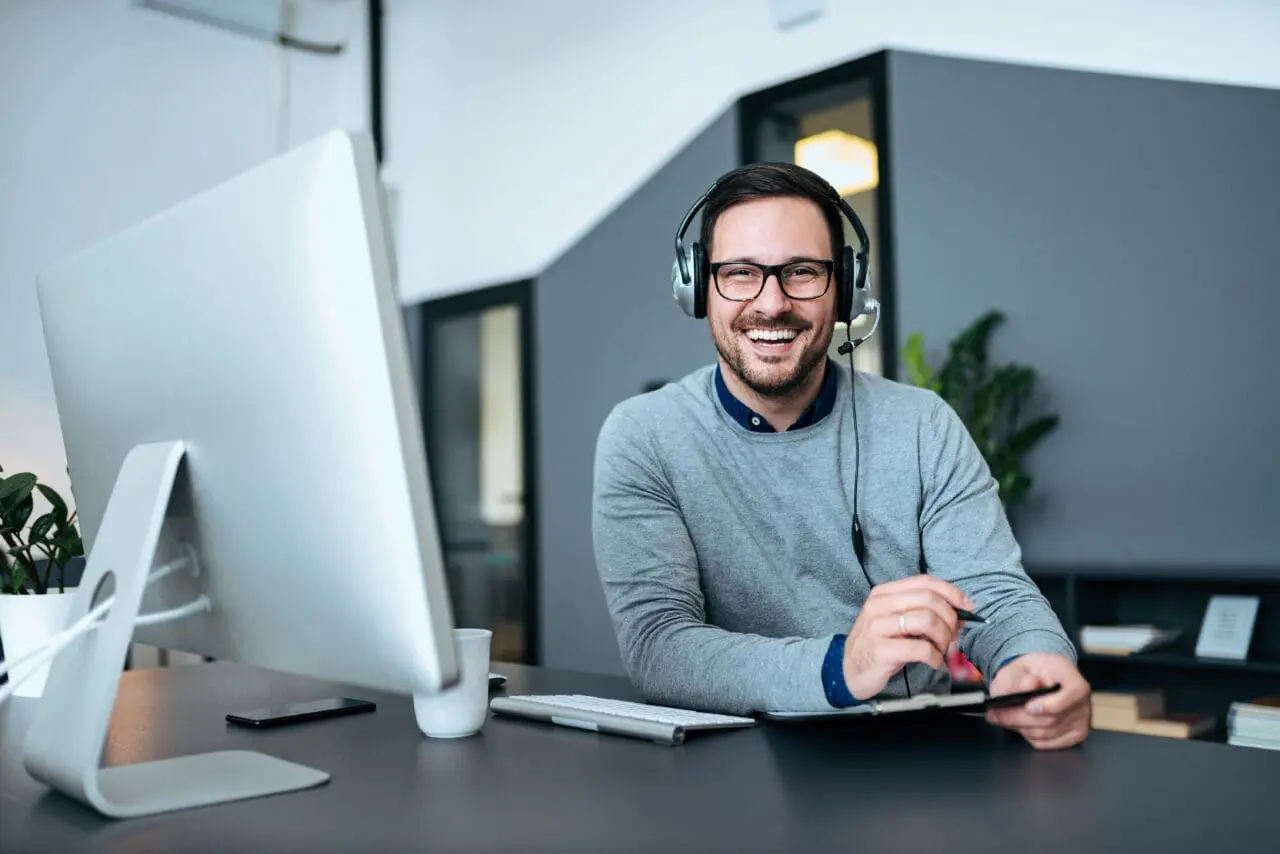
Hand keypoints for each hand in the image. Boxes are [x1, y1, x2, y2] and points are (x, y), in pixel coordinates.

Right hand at [842, 576, 974, 700]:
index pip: (924, 582)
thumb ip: (922, 611)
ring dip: (943, 638)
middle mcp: (879, 605)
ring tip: (942, 650)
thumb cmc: (879, 644)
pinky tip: (934, 662)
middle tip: (952, 636)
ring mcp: (877, 627)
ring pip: (927, 620)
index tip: (967, 607)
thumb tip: (961, 612)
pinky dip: (935, 657)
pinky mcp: (881, 650)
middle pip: (929, 599)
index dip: (951, 592)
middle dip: (950, 618)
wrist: (850, 670)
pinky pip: (920, 649)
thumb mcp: (896, 621)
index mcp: (884, 593)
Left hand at [986, 652, 1090, 749]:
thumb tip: (1029, 685)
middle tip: (995, 714)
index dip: (1050, 704)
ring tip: (1003, 718)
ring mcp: (1081, 720)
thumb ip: (1020, 677)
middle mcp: (1082, 700)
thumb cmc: (1029, 672)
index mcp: (1071, 676)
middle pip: (1052, 719)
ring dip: (1020, 728)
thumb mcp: (1018, 668)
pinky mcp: (1075, 735)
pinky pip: (1047, 743)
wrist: (1037, 677)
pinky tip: (1020, 725)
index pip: (1073, 692)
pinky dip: (1028, 736)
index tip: (1028, 706)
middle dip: (1019, 718)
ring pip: (1046, 733)